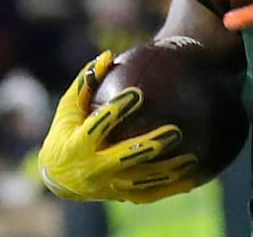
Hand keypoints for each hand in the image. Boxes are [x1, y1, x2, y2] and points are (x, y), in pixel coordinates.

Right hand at [38, 52, 198, 202]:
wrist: (59, 177)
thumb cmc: (65, 133)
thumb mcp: (68, 109)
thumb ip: (85, 84)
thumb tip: (106, 56)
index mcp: (76, 146)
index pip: (97, 126)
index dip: (116, 110)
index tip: (137, 93)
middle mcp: (93, 170)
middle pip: (124, 158)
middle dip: (149, 146)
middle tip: (175, 131)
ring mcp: (109, 186)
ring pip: (142, 180)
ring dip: (167, 170)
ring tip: (192, 158)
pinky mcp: (122, 195)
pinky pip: (150, 194)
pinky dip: (170, 188)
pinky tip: (193, 178)